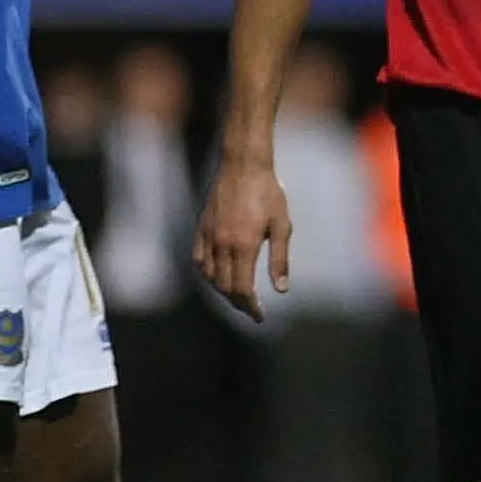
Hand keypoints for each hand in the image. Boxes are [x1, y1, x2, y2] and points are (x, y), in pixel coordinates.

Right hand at [194, 158, 290, 321]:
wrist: (244, 165)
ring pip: (209, 275)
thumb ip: (279, 259)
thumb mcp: (282, 226)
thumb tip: (281, 289)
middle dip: (238, 302)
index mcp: (243, 246)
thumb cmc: (268, 193)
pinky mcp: (201, 227)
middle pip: (224, 286)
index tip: (259, 315)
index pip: (242, 289)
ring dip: (222, 289)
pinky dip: (206, 272)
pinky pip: (199, 258)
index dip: (250, 306)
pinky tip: (216, 275)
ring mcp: (209, 236)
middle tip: (251, 308)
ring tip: (237, 295)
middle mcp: (222, 245)